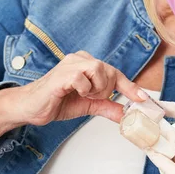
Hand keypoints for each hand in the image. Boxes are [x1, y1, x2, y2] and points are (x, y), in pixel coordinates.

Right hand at [19, 51, 146, 123]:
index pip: (115, 73)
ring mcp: (71, 63)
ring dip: (95, 88)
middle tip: (91, 97)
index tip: (143, 99)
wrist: (30, 108)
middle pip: (110, 70)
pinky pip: (83, 78)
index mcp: (87, 64)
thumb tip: (126, 114)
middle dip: (106, 89)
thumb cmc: (56, 101)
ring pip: (99, 70)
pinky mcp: (62, 73)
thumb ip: (107, 106)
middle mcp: (80, 59)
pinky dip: (83, 89)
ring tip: (82, 95)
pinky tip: (72, 93)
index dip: (130, 87)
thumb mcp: (88, 106)